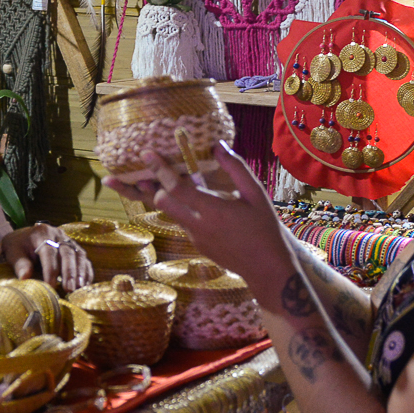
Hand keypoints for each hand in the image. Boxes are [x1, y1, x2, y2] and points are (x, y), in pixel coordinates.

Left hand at [1, 224, 92, 291]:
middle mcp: (58, 234)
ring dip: (80, 273)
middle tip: (69, 289)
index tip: (50, 286)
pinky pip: (84, 259)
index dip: (50, 269)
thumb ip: (20, 264)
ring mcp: (68, 240)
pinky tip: (85, 285)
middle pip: (67, 252)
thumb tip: (25, 278)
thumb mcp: (13, 253)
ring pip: (79, 255)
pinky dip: (86, 272)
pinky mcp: (75, 248)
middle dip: (69, 272)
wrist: (23, 238)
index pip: (49, 252)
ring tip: (79, 289)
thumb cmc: (18, 247)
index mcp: (42, 233)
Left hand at [138, 143, 295, 299]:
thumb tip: (217, 145)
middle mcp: (198, 226)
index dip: (160, 169)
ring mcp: (195, 239)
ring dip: (170, 199)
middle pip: (162, 202)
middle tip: (156, 171)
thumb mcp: (255, 193)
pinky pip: (184, 224)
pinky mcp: (197, 246)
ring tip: (172, 185)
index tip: (147, 154)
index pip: (177, 188)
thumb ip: (236, 168)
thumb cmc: (264, 227)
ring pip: (171, 213)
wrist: (266, 267)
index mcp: (213, 210)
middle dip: (156, 186)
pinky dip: (184, 211)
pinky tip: (196, 206)